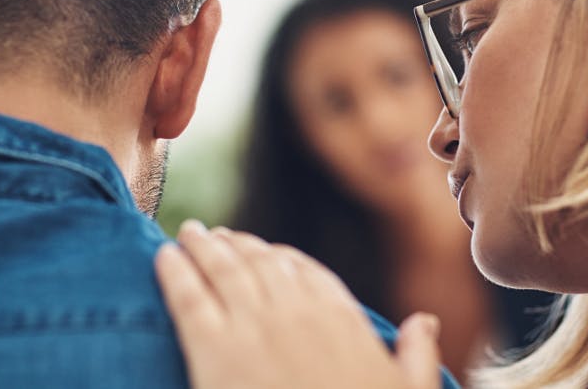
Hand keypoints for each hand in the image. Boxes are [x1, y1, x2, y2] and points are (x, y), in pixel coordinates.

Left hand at [154, 221, 443, 388]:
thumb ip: (416, 354)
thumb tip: (424, 322)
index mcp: (338, 317)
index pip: (304, 270)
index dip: (279, 256)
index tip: (264, 250)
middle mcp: (294, 311)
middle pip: (258, 261)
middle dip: (236, 244)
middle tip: (215, 235)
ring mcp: (251, 326)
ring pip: (221, 268)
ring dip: (202, 246)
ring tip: (188, 233)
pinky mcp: (211, 350)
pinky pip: (188, 297)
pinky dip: (174, 272)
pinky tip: (162, 256)